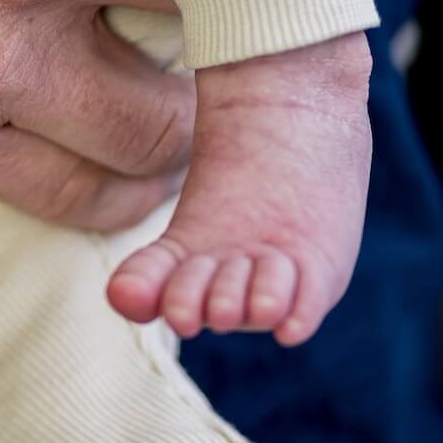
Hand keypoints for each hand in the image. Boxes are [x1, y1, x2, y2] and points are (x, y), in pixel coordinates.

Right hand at [107, 32, 373, 342]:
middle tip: (218, 262)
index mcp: (176, 253)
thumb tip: (128, 283)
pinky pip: (297, 319)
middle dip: (197, 295)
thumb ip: (167, 219)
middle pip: (194, 307)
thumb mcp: (199, 173)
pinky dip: (292, 318)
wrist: (303, 123)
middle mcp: (217, 282)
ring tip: (265, 257)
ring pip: (248, 314)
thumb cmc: (247, 141)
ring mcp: (264, 288)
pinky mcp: (314, 288)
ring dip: (250, 300)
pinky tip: (288, 312)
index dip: (139, 293)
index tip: (133, 290)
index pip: (143, 289)